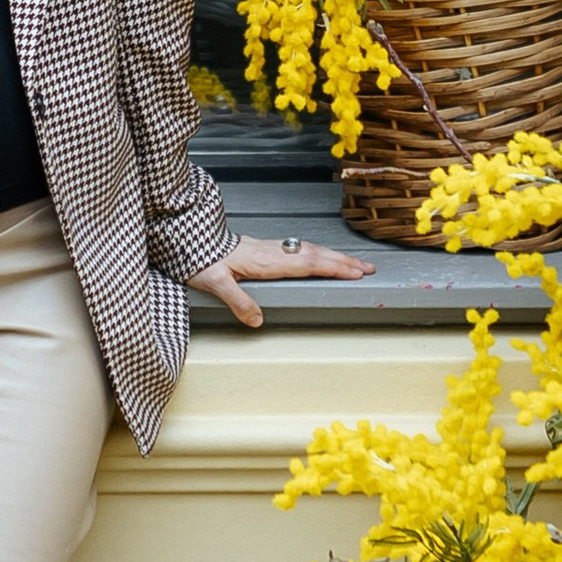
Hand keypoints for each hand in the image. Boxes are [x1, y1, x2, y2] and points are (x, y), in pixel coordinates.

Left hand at [187, 233, 371, 329]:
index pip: (307, 264)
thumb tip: (257, 320)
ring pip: (310, 249)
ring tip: (354, 263)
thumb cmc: (202, 260)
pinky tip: (322, 256)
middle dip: (344, 261)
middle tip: (368, 268)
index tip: (355, 272)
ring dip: (334, 256)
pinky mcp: (267, 248)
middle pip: (316, 254)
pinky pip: (301, 249)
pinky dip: (319, 252)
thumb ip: (237, 301)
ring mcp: (272, 248)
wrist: (193, 241)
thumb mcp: (215, 283)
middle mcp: (273, 252)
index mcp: (266, 261)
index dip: (332, 267)